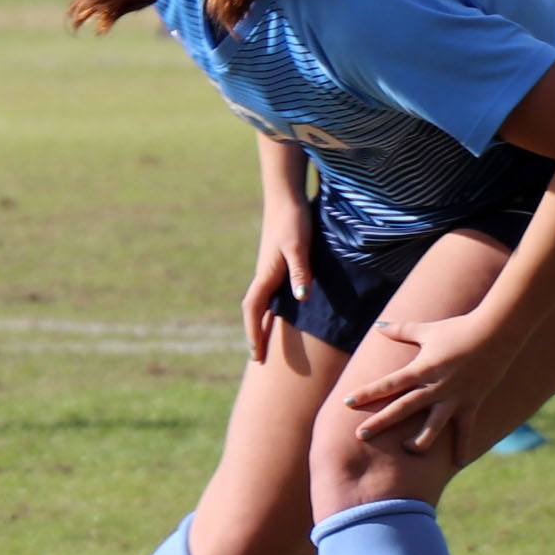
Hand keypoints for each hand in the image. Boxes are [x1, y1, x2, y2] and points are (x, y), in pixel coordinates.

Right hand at [242, 204, 312, 361]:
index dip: (254, 331)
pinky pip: (269, 293)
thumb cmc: (294, 221)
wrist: (286, 198)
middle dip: (254, 333)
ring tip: (265, 341)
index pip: (253, 309)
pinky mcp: (277, 263)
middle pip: (253, 310)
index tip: (255, 353)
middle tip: (256, 357)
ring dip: (260, 322)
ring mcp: (269, 270)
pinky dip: (269, 309)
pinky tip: (278, 313)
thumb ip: (301, 270)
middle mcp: (264, 275)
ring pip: (260, 302)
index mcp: (266, 275)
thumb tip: (300, 297)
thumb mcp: (299, 246)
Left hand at [343, 309, 517, 458]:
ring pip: (433, 427)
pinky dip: (462, 447)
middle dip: (380, 422)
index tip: (347, 402)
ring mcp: (454, 398)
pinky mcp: (471, 404)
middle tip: (359, 436)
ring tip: (406, 451)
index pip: (388, 384)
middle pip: (402, 408)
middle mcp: (435, 387)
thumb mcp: (427, 330)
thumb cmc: (458, 329)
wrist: (496, 333)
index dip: (366, 393)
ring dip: (419, 441)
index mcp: (421, 369)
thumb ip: (401, 331)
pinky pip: (465, 430)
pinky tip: (457, 464)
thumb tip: (378, 326)